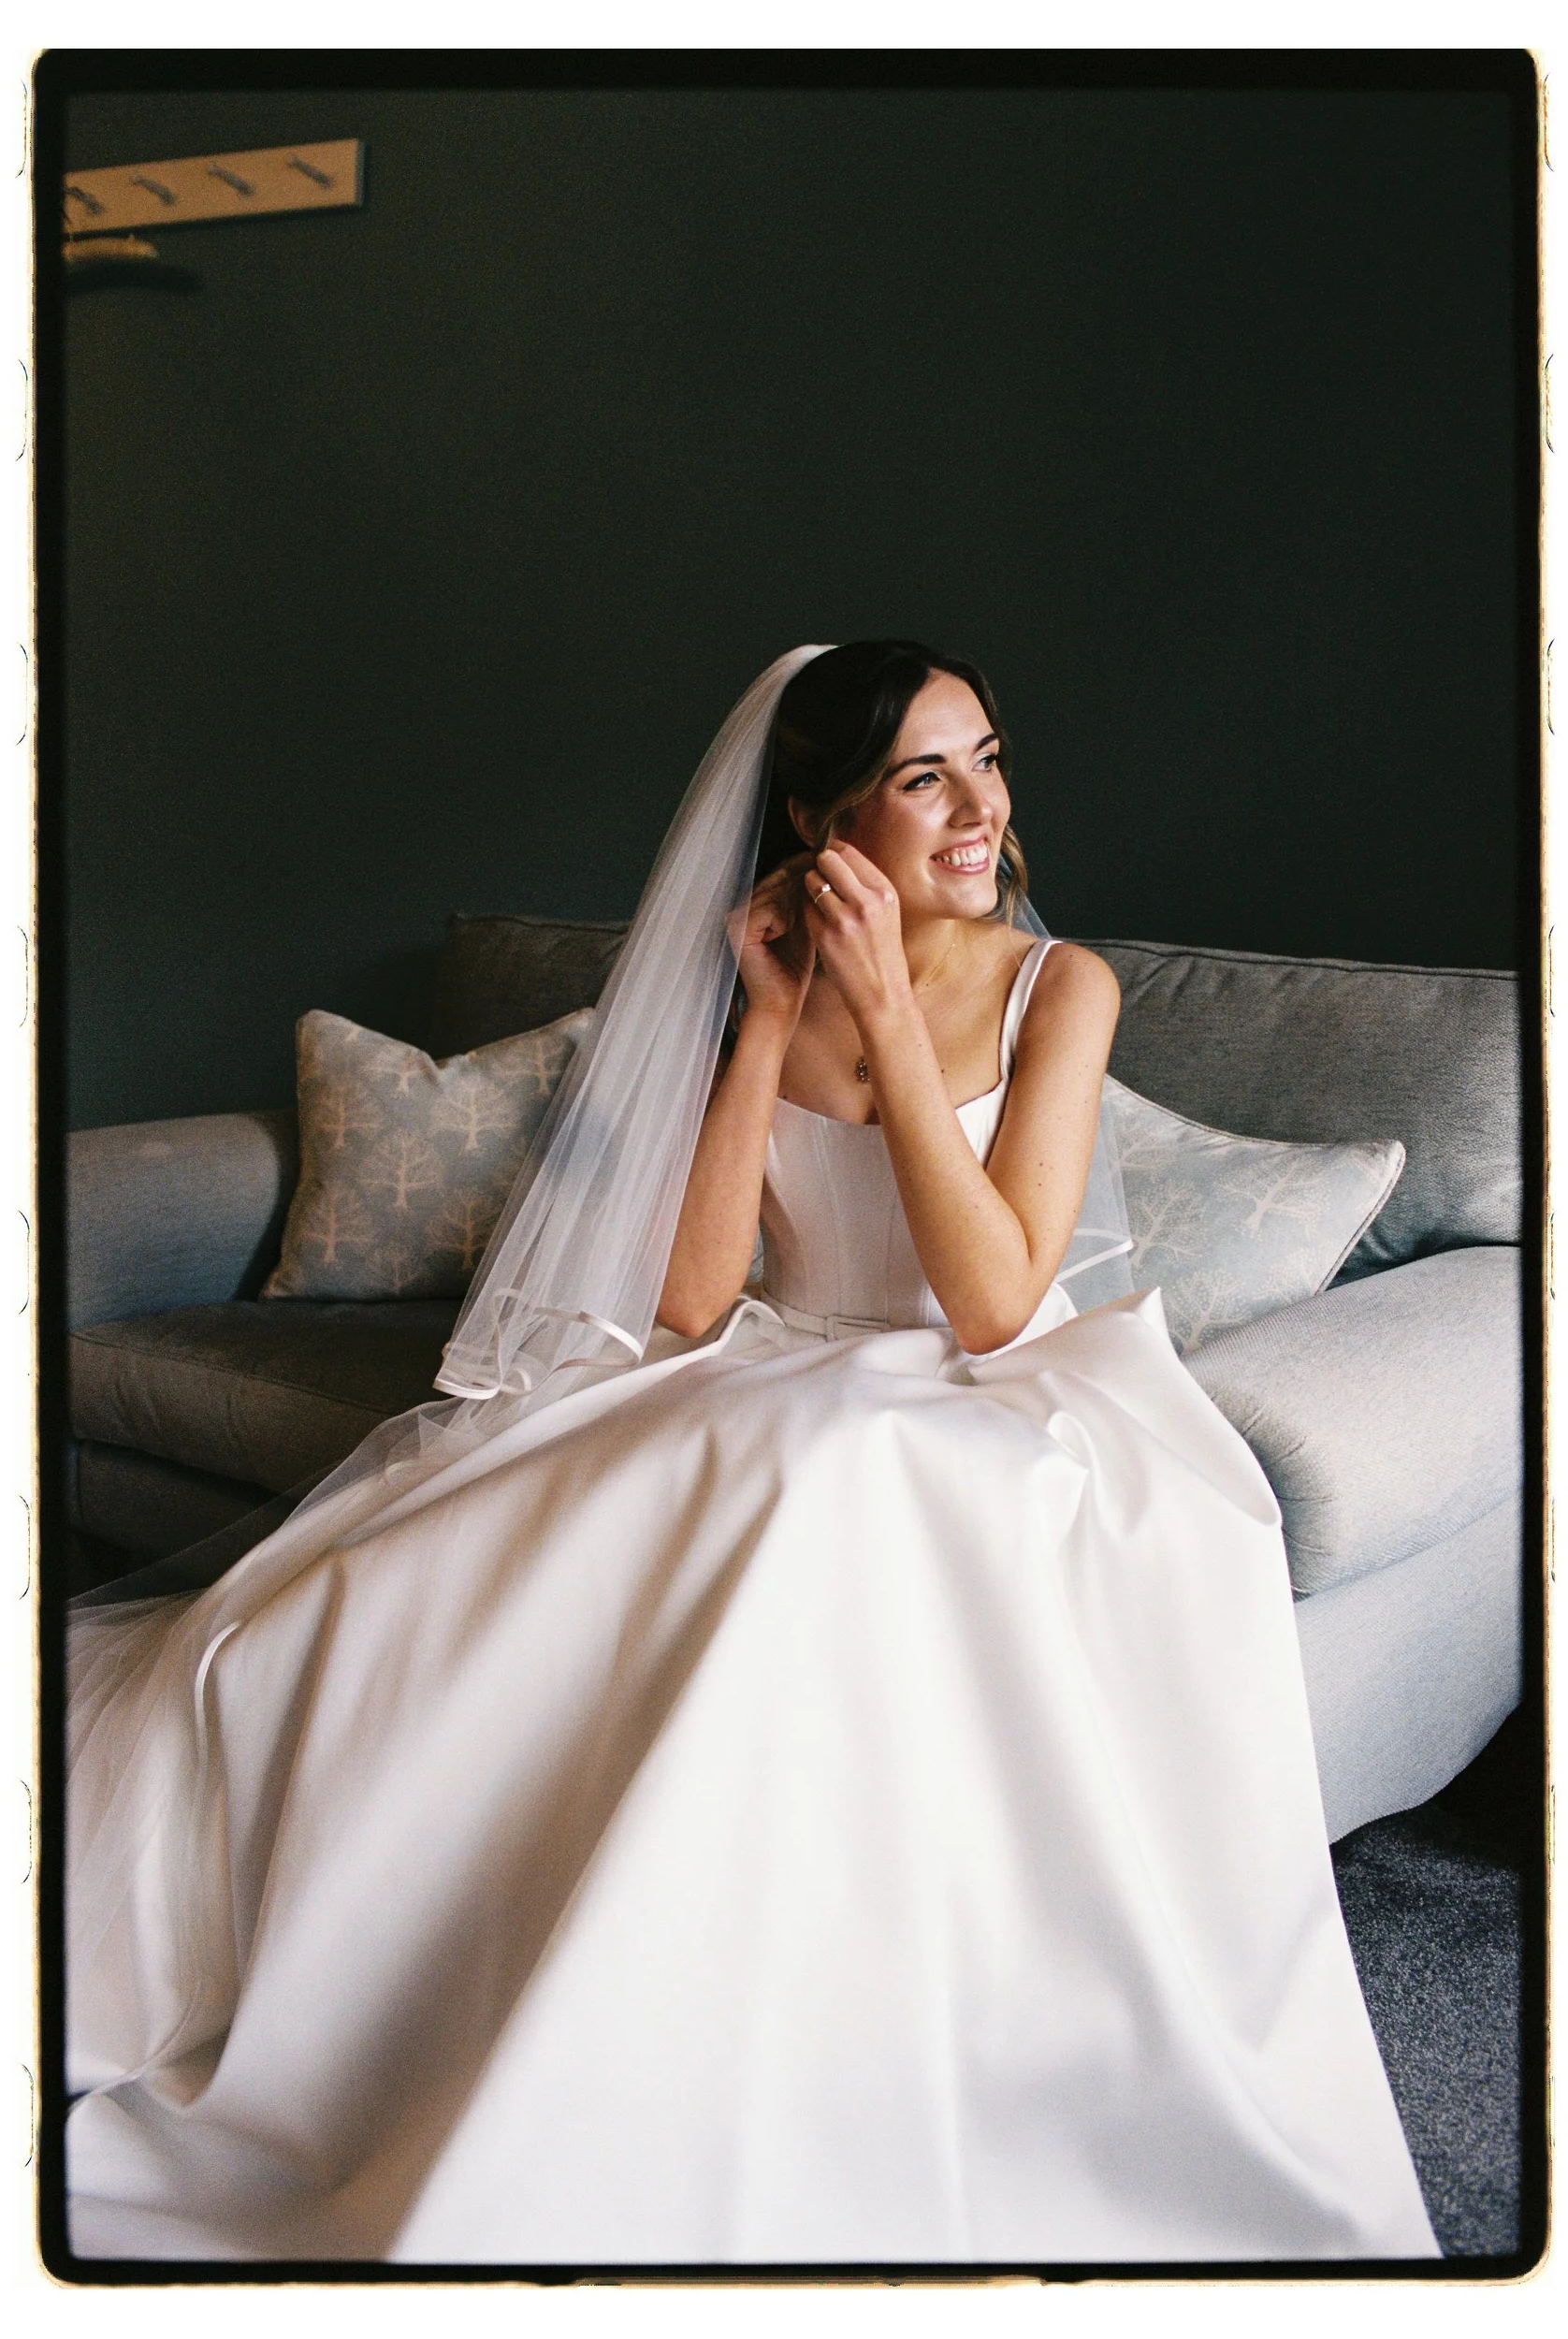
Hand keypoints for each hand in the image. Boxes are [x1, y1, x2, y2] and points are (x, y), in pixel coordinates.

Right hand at [733, 857, 815, 1031]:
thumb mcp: (805, 924)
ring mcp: (736, 915)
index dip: (806, 870)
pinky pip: (770, 909)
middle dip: (805, 882)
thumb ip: (808, 897)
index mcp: (754, 902)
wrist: (781, 1002)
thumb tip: (827, 865)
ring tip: (808, 918)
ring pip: (777, 891)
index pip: (782, 873)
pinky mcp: (738, 928)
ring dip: (798, 902)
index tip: (827, 871)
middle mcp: (740, 905)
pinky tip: (791, 931)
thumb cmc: (796, 967)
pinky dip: (786, 918)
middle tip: (824, 890)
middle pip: (779, 878)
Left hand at [802, 843, 912, 1029]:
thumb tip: (837, 856)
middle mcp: (867, 900)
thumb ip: (866, 885)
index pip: (848, 851)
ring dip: (809, 888)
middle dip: (818, 867)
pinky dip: (805, 910)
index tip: (827, 863)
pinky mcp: (825, 935)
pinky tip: (814, 922)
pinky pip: (803, 906)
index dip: (832, 853)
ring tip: (817, 904)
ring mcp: (845, 917)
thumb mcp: (887, 912)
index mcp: (885, 891)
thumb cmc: (883, 953)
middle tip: (818, 881)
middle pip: (827, 858)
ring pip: (811, 880)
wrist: (883, 994)